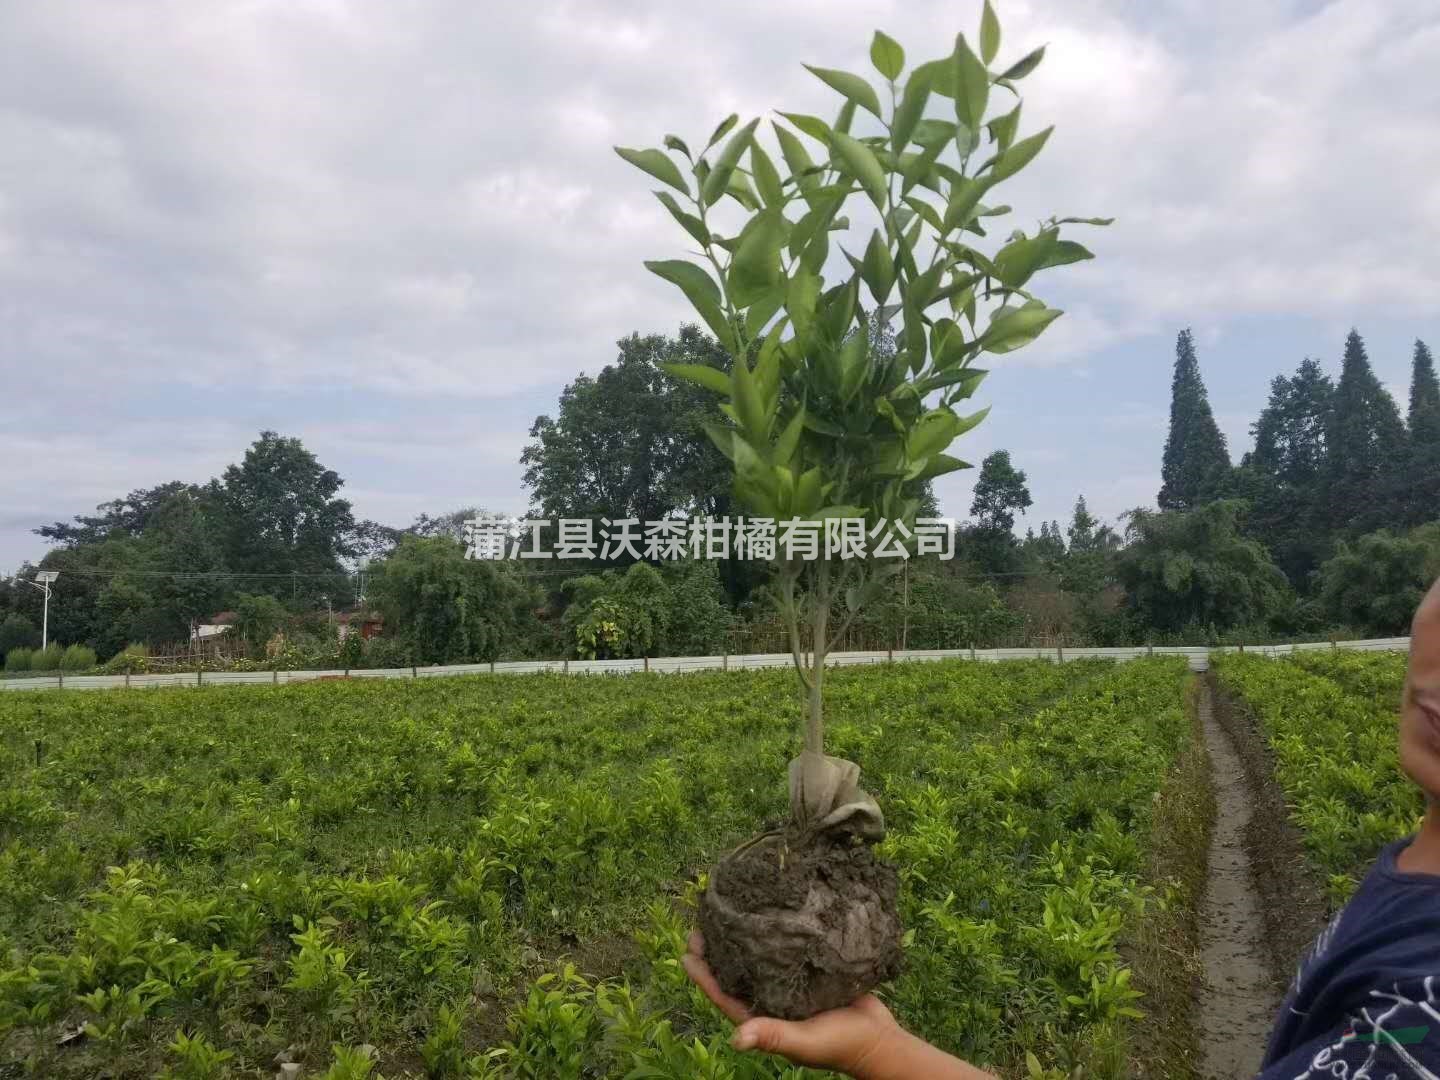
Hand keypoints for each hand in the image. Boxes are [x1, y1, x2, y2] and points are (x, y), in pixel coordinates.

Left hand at [681, 931, 901, 1075]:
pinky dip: (774, 939)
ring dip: (742, 942)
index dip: (704, 975)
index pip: (724, 995)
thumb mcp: (805, 1041)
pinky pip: (784, 956)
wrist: (881, 1038)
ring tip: (727, 916)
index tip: (687, 951)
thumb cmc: (842, 1044)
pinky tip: (769, 918)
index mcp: (764, 1018)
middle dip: (717, 952)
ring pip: (758, 962)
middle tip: (702, 924)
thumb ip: (773, 1036)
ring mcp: (790, 989)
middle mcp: (773, 1001)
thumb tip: (735, 1040)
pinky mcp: (809, 976)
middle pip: (737, 974)